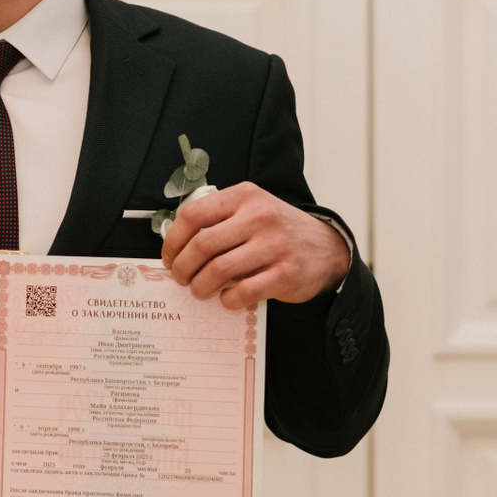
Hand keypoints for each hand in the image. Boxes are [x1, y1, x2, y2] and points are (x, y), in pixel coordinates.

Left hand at [160, 182, 349, 307]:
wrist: (327, 248)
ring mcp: (274, 245)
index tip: (169, 256)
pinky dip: (227, 299)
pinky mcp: (286, 274)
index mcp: (244, 197)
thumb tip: (177, 244)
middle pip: (202, 245)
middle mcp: (259, 217)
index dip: (173, 240)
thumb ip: (219, 218)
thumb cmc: (278, 230)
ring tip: (199, 290)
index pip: (193, 214)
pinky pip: (243, 292)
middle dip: (183, 267)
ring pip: (219, 269)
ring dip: (201, 285)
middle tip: (180, 278)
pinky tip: (226, 298)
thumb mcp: (252, 208)